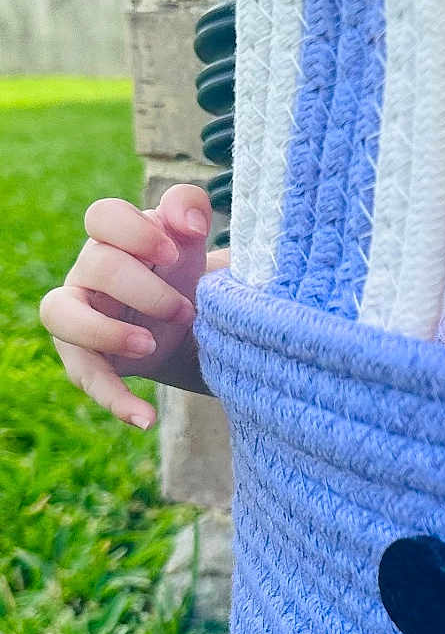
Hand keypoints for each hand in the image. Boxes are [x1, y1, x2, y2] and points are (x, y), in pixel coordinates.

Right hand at [39, 184, 212, 428]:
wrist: (190, 329)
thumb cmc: (186, 276)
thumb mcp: (196, 247)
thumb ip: (191, 214)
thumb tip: (188, 219)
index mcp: (120, 238)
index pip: (104, 215)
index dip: (134, 231)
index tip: (175, 252)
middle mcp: (91, 271)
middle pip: (96, 264)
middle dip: (144, 287)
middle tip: (186, 308)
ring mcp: (80, 314)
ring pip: (59, 313)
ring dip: (105, 331)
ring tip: (148, 346)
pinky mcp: (84, 358)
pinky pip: (85, 377)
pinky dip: (114, 399)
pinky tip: (143, 419)